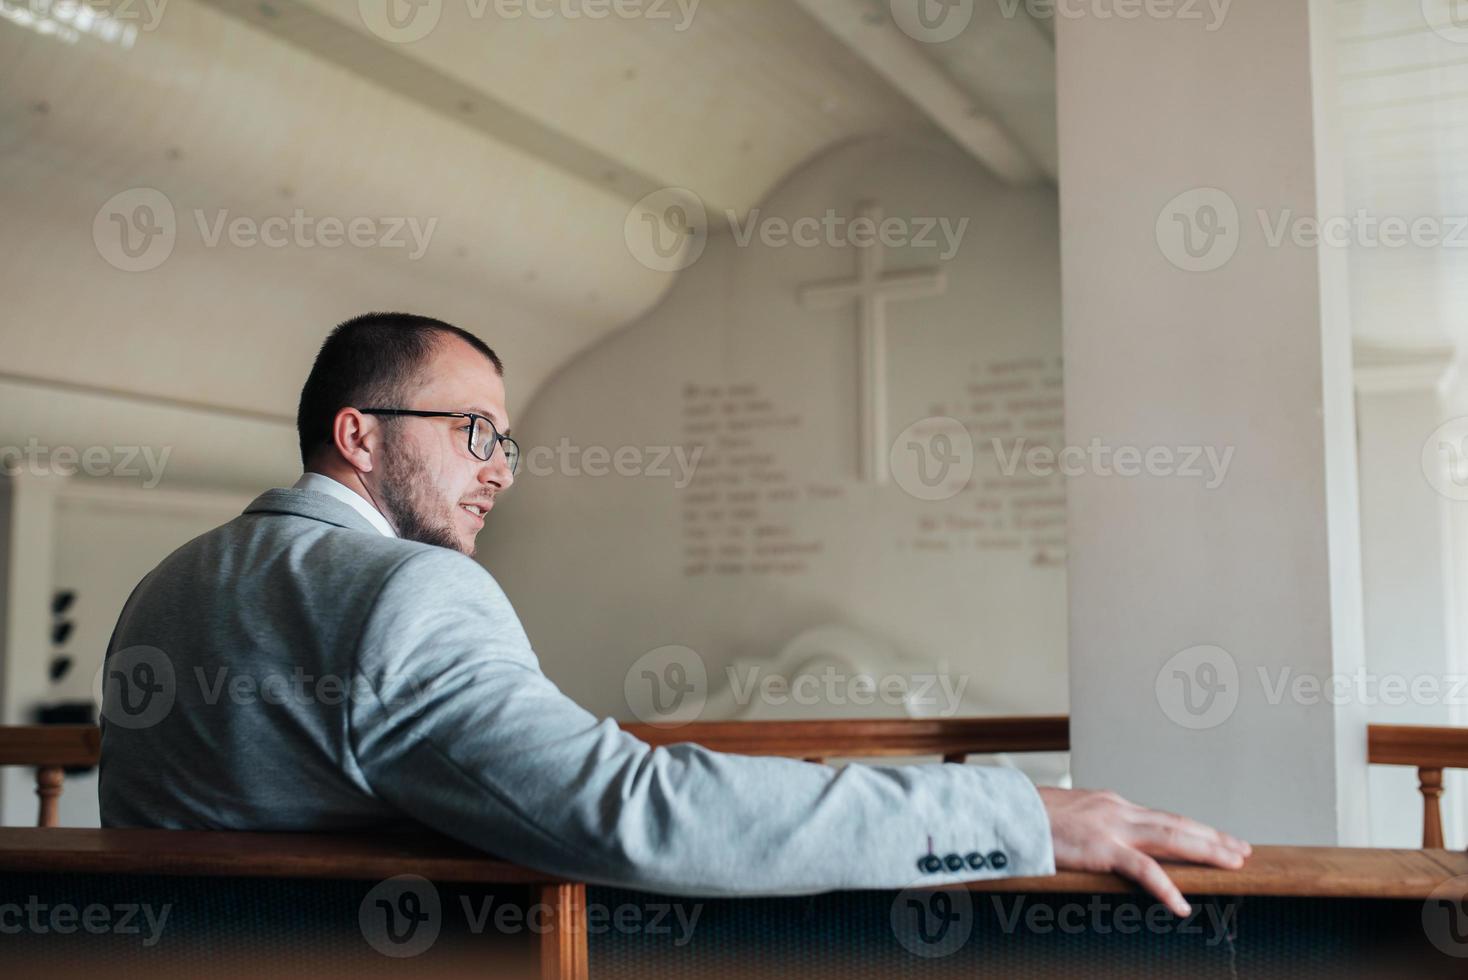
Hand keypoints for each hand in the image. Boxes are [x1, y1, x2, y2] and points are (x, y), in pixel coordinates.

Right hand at [1036, 786, 1250, 916]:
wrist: (1005, 810)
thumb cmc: (1028, 818)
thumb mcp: (1069, 817)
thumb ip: (1092, 827)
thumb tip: (1104, 843)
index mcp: (1111, 805)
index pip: (1162, 817)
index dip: (1194, 829)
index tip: (1218, 838)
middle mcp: (1118, 811)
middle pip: (1176, 823)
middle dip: (1212, 836)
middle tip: (1242, 850)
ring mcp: (1111, 827)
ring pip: (1171, 837)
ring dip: (1206, 850)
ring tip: (1234, 863)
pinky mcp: (1100, 847)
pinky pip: (1141, 869)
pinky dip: (1165, 887)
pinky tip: (1181, 905)